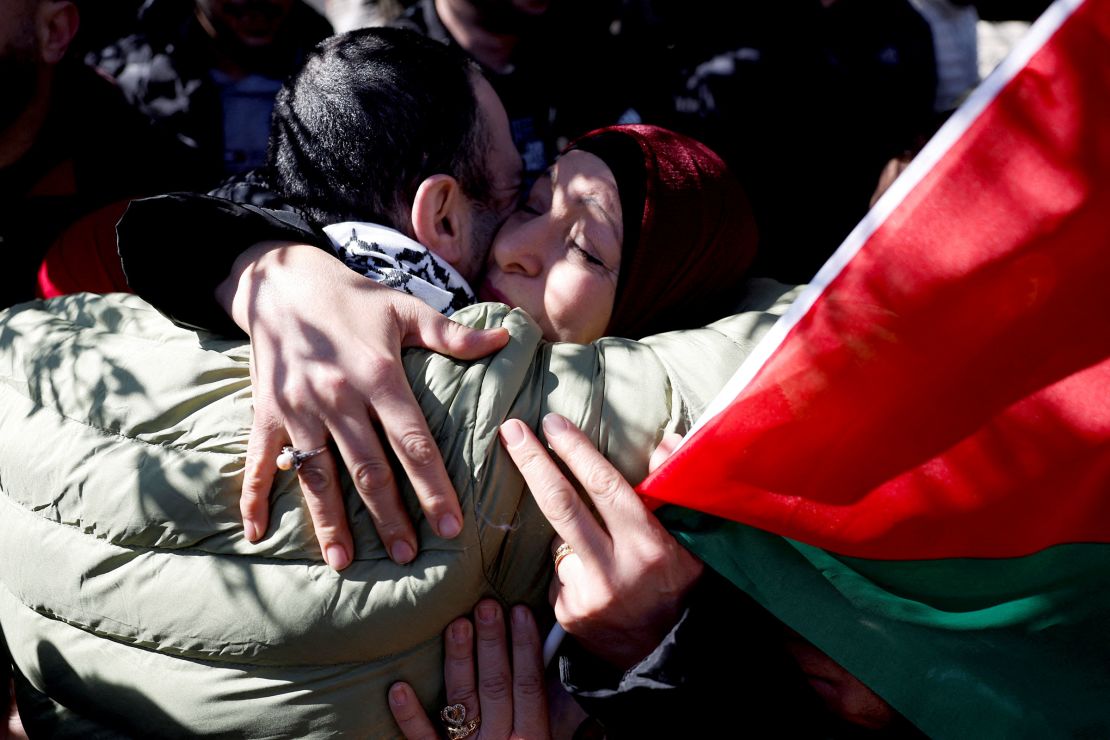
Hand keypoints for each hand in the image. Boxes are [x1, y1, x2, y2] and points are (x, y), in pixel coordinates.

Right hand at [216, 242, 508, 568]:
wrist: (281, 278)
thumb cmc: (352, 298)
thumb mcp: (404, 308)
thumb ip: (452, 335)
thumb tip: (503, 339)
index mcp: (377, 375)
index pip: (412, 441)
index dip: (432, 486)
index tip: (450, 525)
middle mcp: (337, 397)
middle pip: (367, 469)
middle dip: (389, 517)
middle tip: (407, 556)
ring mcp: (297, 408)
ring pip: (317, 476)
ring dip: (330, 522)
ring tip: (345, 564)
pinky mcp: (265, 412)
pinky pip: (259, 461)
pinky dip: (254, 498)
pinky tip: (257, 534)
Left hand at [388, 600, 549, 739]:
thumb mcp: (553, 738)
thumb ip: (556, 707)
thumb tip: (562, 661)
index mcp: (532, 738)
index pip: (529, 685)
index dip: (526, 647)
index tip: (520, 611)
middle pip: (495, 686)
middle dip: (491, 644)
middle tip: (485, 606)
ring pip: (462, 701)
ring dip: (458, 661)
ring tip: (455, 626)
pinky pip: (423, 739)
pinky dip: (410, 715)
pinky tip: (398, 688)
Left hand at [499, 414, 703, 669]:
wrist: (667, 655)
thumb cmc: (680, 588)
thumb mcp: (691, 540)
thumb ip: (673, 490)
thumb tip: (664, 441)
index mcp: (649, 545)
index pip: (604, 487)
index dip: (576, 451)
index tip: (552, 423)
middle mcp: (615, 570)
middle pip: (561, 505)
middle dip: (532, 462)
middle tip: (511, 429)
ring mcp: (586, 595)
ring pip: (559, 542)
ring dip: (571, 537)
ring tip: (604, 559)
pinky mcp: (567, 615)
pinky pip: (558, 574)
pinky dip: (571, 569)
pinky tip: (595, 584)